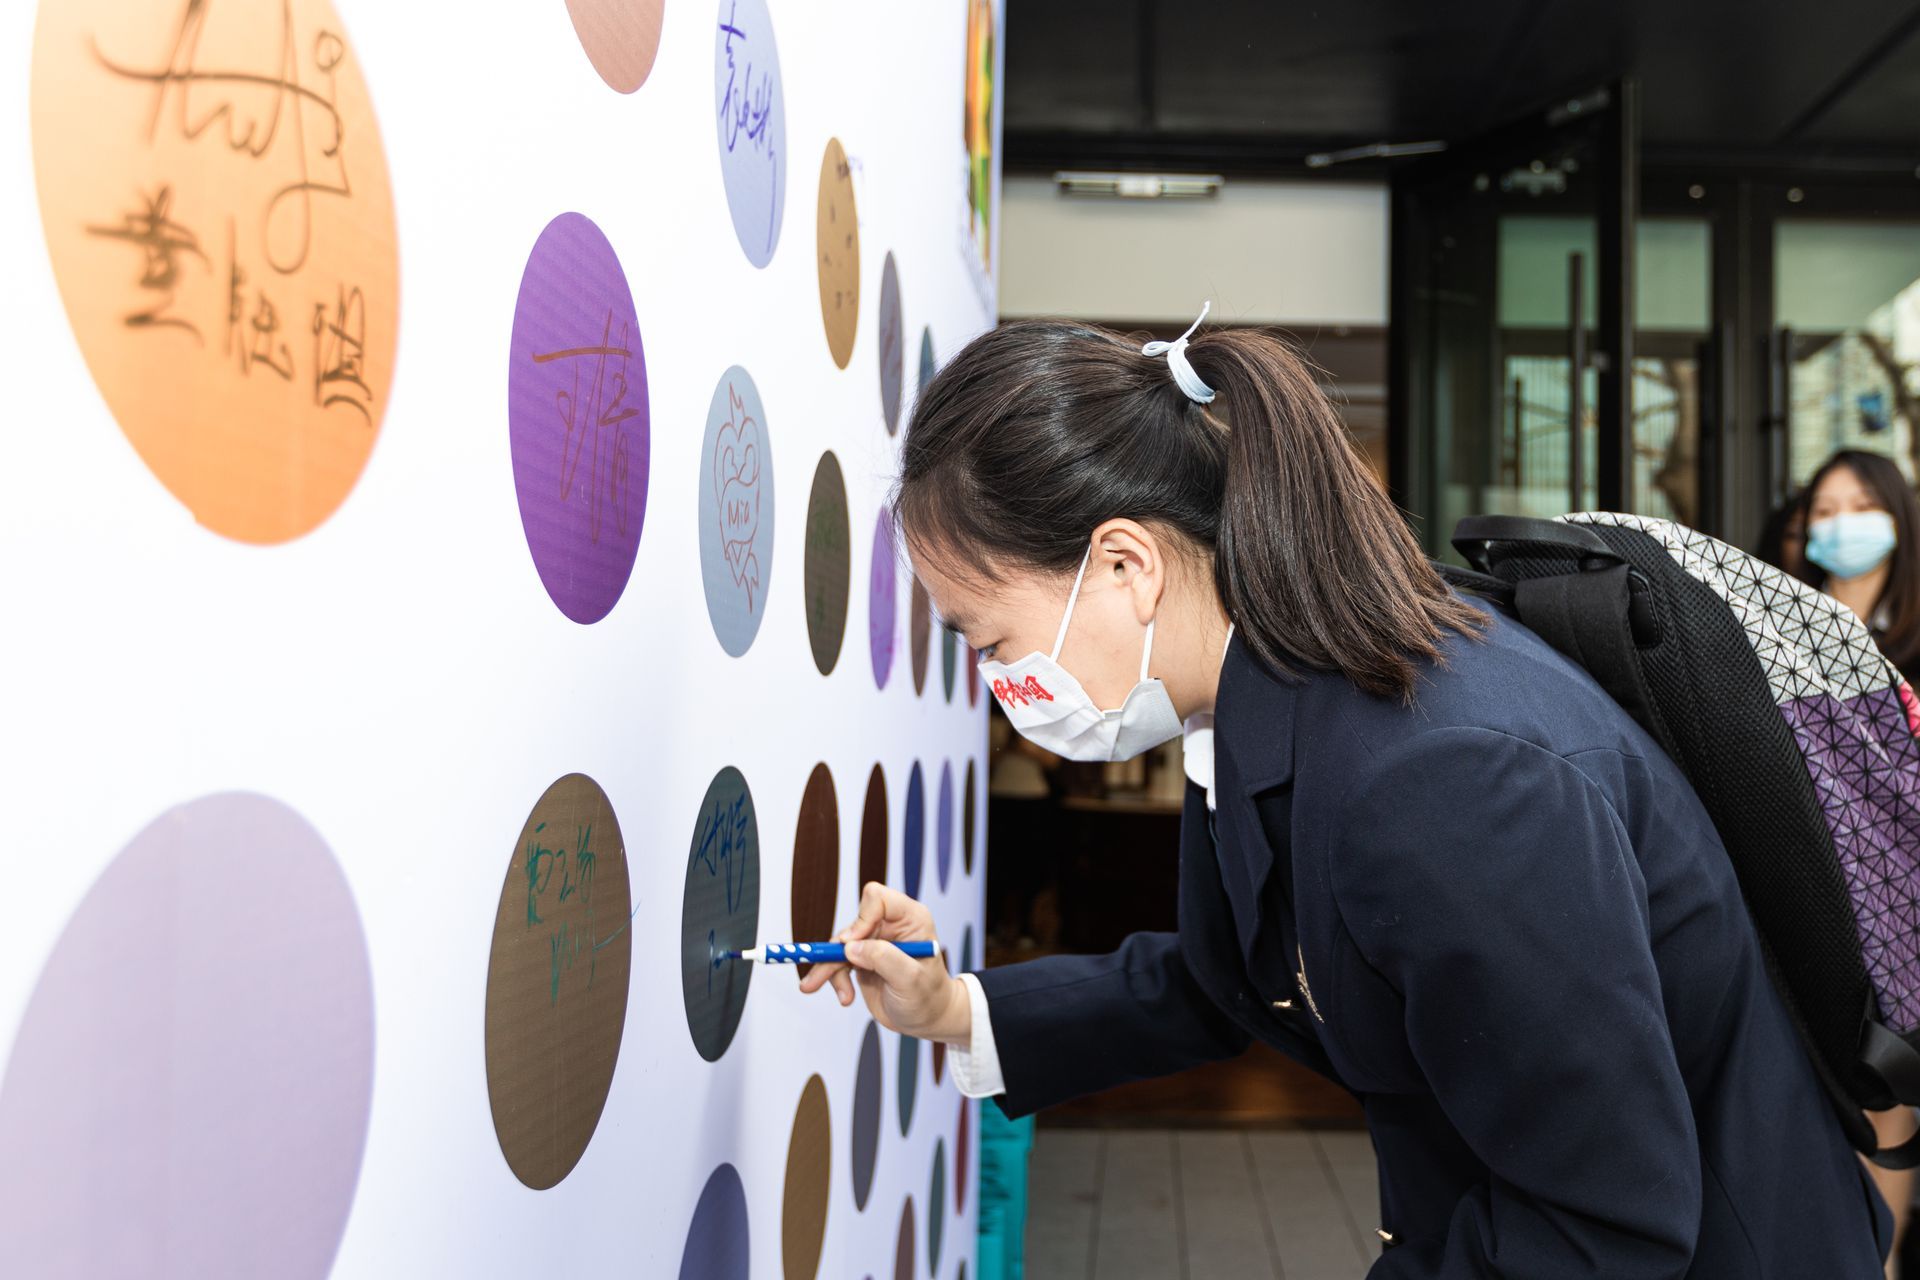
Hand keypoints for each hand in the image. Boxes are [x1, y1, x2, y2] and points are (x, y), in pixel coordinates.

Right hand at [797, 881, 970, 1045]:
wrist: (926, 1019)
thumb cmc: (928, 997)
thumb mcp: (910, 979)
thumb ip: (883, 958)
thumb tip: (850, 947)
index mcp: (910, 919)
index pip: (878, 899)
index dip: (862, 919)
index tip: (852, 945)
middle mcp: (890, 926)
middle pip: (852, 925)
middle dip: (833, 949)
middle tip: (817, 968)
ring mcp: (874, 942)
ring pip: (839, 945)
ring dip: (826, 968)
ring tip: (812, 987)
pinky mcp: (862, 959)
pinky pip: (837, 962)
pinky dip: (832, 978)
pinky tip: (844, 998)